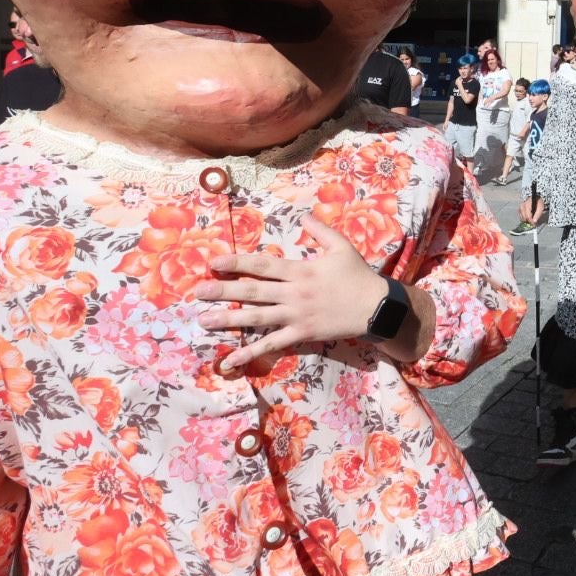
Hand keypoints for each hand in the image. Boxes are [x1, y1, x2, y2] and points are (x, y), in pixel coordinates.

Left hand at [196, 218, 385, 371]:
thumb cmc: (358, 276)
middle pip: (253, 292)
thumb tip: (303, 214)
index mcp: (301, 270)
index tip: (214, 263)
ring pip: (256, 318)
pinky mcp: (301, 334)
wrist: (377, 307)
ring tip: (204, 320)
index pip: (262, 265)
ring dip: (228, 320)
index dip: (237, 263)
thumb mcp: (342, 247)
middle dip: (223, 291)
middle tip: (198, 292)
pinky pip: (271, 344)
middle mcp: (294, 293)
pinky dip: (249, 353)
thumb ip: (320, 230)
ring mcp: (296, 316)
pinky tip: (230, 360)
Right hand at [520, 196, 545, 224]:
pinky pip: (520, 215)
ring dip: (525, 220)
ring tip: (530, 221)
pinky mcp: (519, 208)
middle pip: (524, 217)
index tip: (533, 224)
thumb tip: (534, 221)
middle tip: (532, 224)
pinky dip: (523, 217)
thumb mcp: (540, 208)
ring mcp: (520, 206)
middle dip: (528, 221)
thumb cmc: (538, 202)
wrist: (536, 197)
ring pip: (521, 216)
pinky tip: (527, 218)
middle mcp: (522, 205)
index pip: (528, 216)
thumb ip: (537, 215)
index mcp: (528, 205)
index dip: (531, 221)